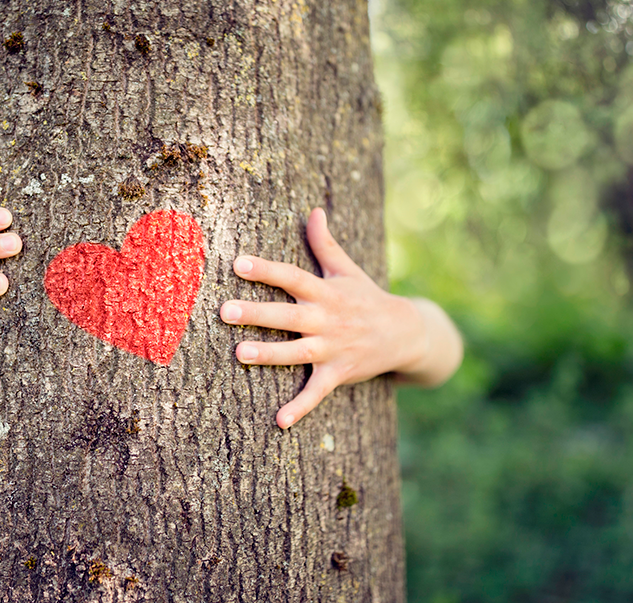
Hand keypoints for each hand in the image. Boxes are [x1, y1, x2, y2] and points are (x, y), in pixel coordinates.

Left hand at [220, 208, 461, 428]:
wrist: (407, 334)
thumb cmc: (367, 298)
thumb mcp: (348, 270)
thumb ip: (325, 243)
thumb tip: (314, 211)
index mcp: (326, 292)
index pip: (292, 277)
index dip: (266, 270)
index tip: (238, 263)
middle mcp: (327, 319)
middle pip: (288, 315)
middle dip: (257, 312)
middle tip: (225, 310)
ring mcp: (333, 348)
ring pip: (296, 352)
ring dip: (269, 354)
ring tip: (239, 353)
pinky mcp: (338, 373)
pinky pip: (317, 392)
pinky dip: (300, 408)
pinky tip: (279, 421)